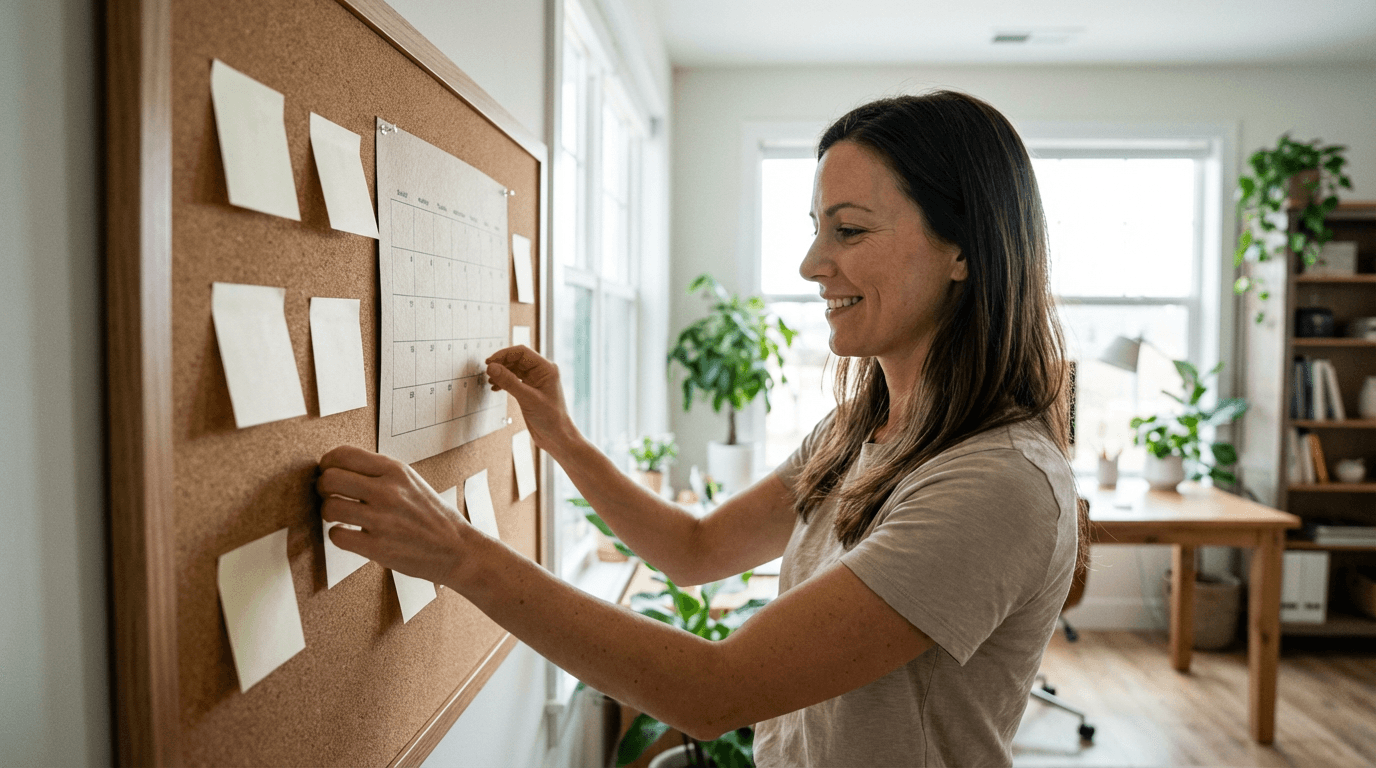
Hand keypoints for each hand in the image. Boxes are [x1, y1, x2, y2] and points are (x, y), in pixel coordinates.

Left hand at [316, 445, 476, 586]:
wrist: (456, 548)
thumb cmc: (430, 514)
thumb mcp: (410, 481)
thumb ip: (378, 472)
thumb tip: (337, 466)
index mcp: (395, 470)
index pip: (343, 454)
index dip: (328, 463)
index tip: (329, 471)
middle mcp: (387, 491)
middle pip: (330, 479)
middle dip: (323, 487)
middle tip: (330, 495)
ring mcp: (382, 520)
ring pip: (329, 508)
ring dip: (328, 513)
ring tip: (340, 516)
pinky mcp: (378, 547)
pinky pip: (337, 536)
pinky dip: (338, 535)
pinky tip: (350, 534)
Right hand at [484, 345, 580, 455]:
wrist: (556, 437)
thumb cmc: (550, 418)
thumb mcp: (527, 398)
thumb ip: (509, 381)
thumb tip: (492, 367)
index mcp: (546, 368)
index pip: (522, 352)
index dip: (504, 354)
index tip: (490, 361)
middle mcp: (541, 372)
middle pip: (516, 359)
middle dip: (501, 364)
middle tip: (488, 371)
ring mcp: (535, 381)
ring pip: (514, 369)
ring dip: (501, 373)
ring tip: (491, 381)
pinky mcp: (530, 390)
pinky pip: (514, 380)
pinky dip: (504, 382)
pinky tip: (496, 388)